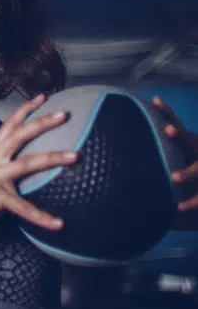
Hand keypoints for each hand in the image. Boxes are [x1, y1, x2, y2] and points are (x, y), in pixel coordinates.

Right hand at [0, 93, 78, 243]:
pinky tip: (58, 224)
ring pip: (26, 163)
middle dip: (41, 122)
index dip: (25, 110)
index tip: (43, 97)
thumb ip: (6, 168)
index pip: (9, 126)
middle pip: (19, 135)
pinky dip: (41, 216)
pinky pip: (23, 207)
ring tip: (75, 156)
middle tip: (64, 114)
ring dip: (52, 158)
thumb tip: (30, 166)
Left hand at [150, 96, 197, 216]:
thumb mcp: (172, 160)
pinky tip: (179, 208)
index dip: (167, 113)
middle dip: (182, 134)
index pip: (178, 126)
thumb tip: (117, 141)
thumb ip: (153, 152)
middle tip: (167, 129)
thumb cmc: (183, 177)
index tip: (154, 100)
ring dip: (188, 172)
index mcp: (188, 148)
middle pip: (194, 142)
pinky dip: (192, 204)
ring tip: (175, 177)